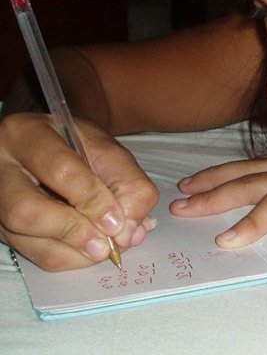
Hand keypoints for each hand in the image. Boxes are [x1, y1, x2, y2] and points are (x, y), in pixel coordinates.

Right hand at [0, 112, 158, 269]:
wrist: (49, 148)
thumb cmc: (78, 146)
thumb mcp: (107, 150)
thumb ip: (128, 184)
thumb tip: (130, 232)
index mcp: (28, 134)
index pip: (59, 170)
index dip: (92, 200)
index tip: (117, 222)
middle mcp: (0, 167)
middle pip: (26, 209)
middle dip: (74, 230)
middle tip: (107, 243)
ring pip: (23, 235)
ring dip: (71, 249)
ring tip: (103, 249)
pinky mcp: (0, 226)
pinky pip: (30, 252)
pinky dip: (66, 257)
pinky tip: (88, 252)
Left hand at [170, 154, 266, 247]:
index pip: (265, 165)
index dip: (232, 171)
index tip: (203, 179)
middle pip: (251, 171)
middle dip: (213, 181)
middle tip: (181, 192)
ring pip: (256, 185)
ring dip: (218, 199)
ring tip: (188, 211)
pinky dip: (253, 222)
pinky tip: (231, 238)